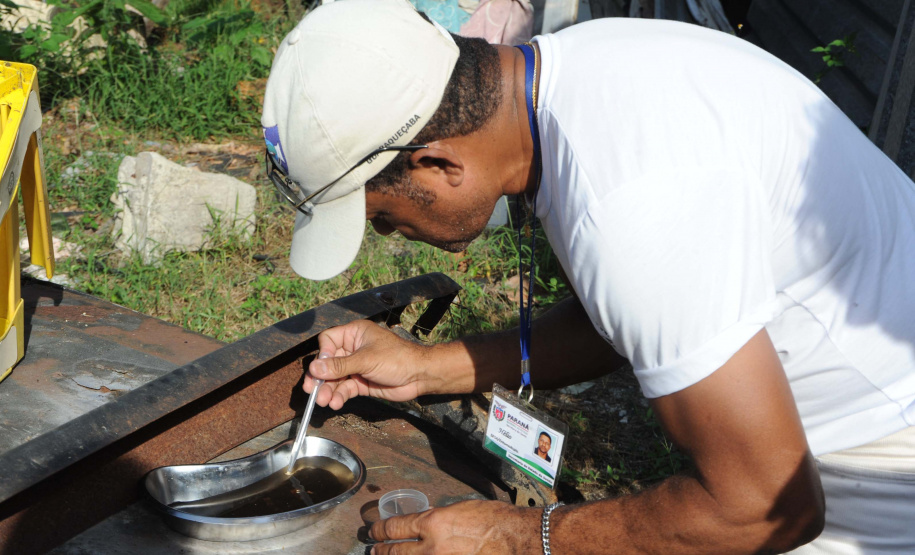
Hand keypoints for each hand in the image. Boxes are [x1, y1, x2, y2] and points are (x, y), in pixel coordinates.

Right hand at [304, 320, 430, 409]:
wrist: (419, 376)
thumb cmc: (397, 358)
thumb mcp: (366, 360)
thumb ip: (339, 365)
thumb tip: (314, 368)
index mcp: (355, 334)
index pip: (328, 340)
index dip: (323, 354)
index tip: (321, 368)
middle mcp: (353, 349)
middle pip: (328, 362)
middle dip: (320, 378)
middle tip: (311, 390)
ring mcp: (357, 367)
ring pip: (335, 378)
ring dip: (328, 390)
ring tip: (324, 401)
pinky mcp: (361, 382)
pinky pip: (345, 389)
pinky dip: (339, 396)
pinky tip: (336, 403)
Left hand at [368, 500, 539, 553]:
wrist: (517, 539)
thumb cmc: (494, 520)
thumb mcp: (460, 509)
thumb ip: (439, 518)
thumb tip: (425, 521)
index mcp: (433, 523)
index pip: (396, 527)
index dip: (380, 530)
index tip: (374, 531)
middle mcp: (432, 547)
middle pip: (395, 552)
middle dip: (381, 551)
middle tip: (374, 550)